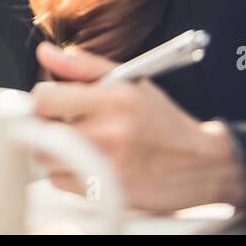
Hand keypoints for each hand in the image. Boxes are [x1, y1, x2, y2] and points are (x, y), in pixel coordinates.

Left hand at [31, 41, 245, 211]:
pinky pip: (61, 183)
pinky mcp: (109, 193)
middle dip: (46, 126)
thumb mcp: (129, 82)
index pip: (44, 98)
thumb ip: (82, 66)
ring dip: (54, 153)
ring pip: (47, 159)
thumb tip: (44, 52)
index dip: (42, 100)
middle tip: (62, 125)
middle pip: (40, 131)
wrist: (204, 164)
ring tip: (78, 146)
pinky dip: (67, 175)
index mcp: (113, 100)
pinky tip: (89, 165)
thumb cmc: (162, 122)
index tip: (51, 104)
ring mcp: (110, 166)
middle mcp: (111, 133)